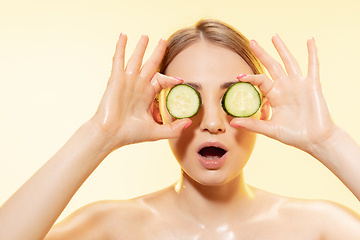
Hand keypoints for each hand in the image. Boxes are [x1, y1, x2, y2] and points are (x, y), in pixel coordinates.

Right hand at [90, 34, 189, 149]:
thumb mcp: (156, 132)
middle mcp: (138, 85)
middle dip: (157, 52)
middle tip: (163, 40)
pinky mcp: (116, 79)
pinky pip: (119, 60)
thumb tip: (189, 123)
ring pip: (136, 59)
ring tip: (146, 35)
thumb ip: (173, 129)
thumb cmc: (130, 134)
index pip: (161, 80)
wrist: (111, 134)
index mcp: (147, 95)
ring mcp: (127, 81)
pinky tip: (123, 36)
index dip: (171, 79)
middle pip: (150, 64)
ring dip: (141, 47)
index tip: (180, 80)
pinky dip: (121, 47)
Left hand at [231, 35, 337, 153]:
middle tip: (252, 42)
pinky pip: (313, 65)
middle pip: (272, 65)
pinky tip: (310, 40)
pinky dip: (312, 53)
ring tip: (274, 36)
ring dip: (282, 49)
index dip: (250, 77)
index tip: (238, 76)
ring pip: (289, 62)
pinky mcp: (312, 85)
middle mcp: (285, 87)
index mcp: (274, 95)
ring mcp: (298, 84)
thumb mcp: (270, 129)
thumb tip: (233, 123)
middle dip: (262, 53)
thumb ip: (253, 124)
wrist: (314, 140)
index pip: (260, 80)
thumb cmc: (293, 135)